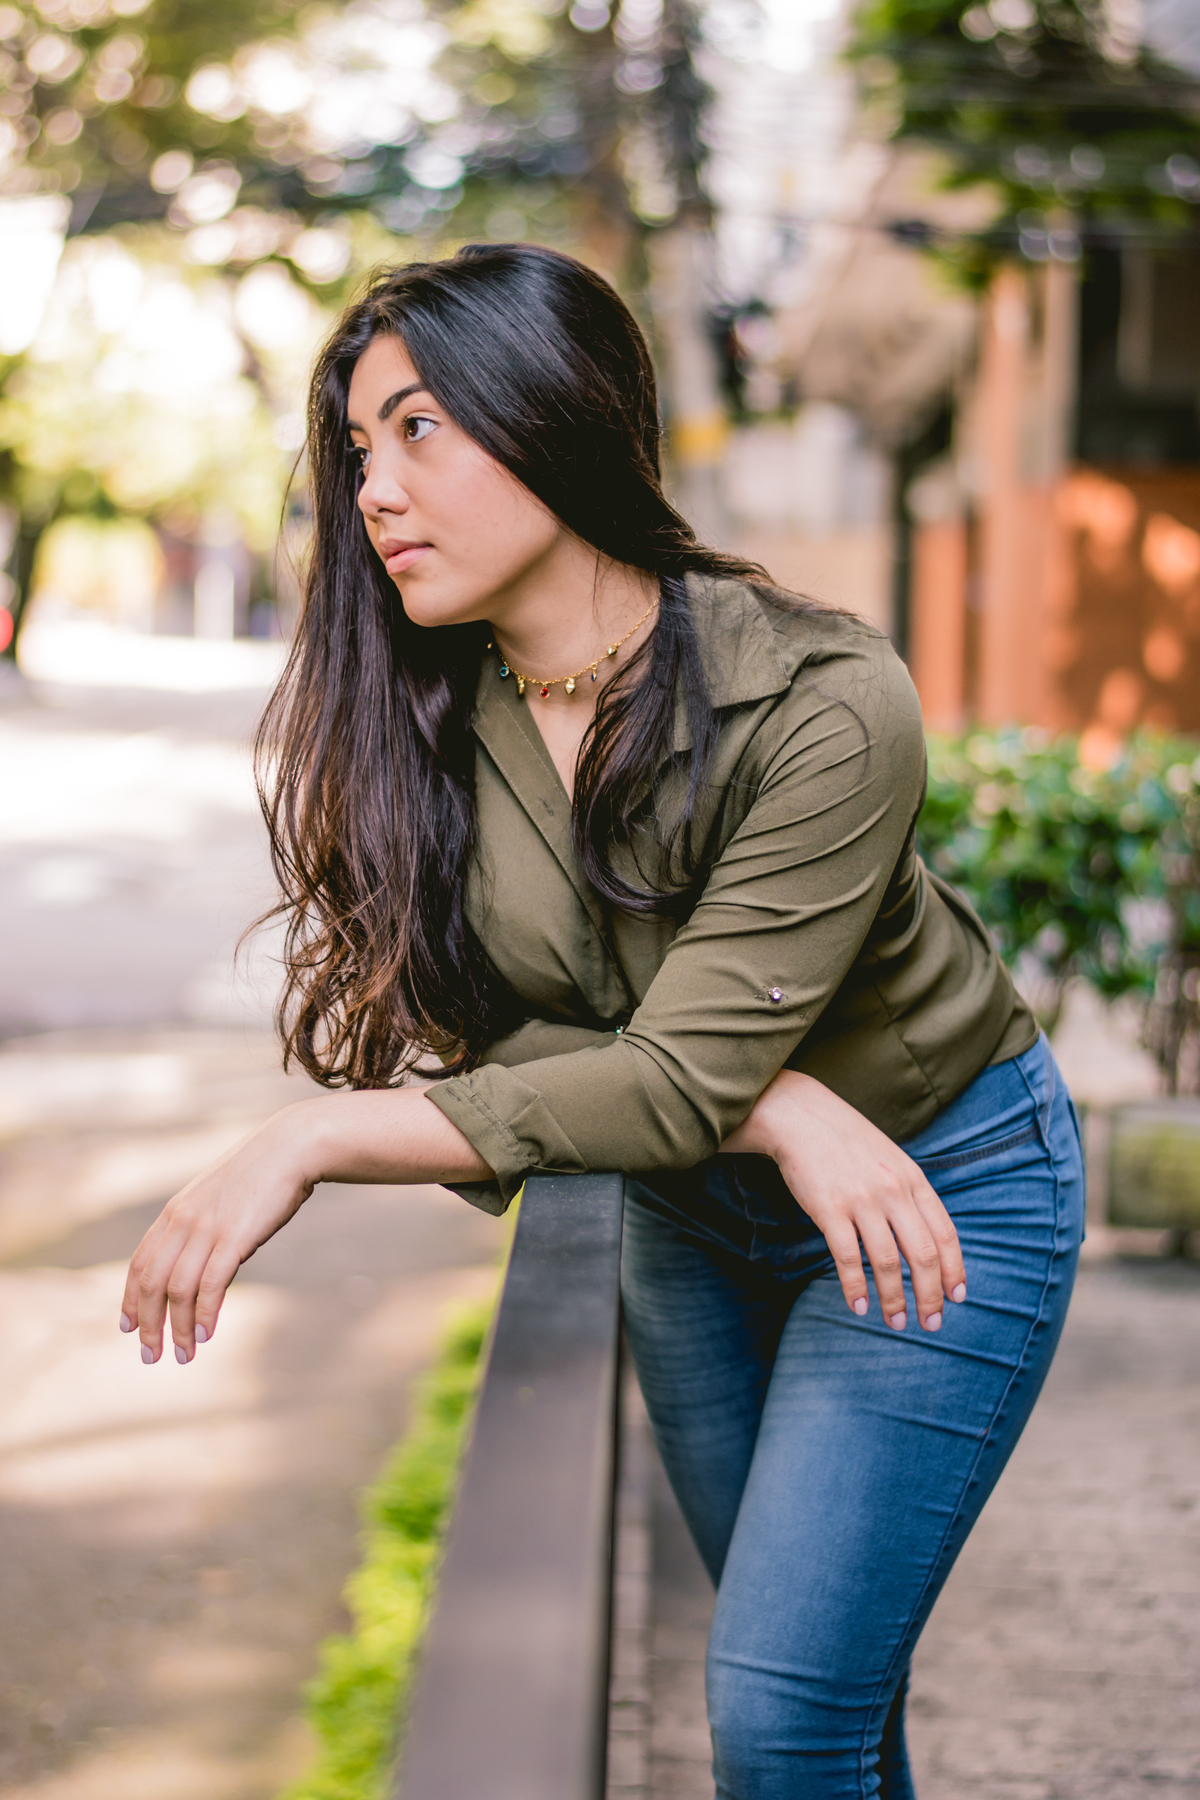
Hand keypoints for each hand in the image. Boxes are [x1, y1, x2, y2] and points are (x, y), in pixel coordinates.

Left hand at [120, 1104, 319, 1364]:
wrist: (289, 1148)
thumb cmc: (260, 1176)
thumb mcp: (219, 1200)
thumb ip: (203, 1227)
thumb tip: (203, 1263)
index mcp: (175, 1213)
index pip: (140, 1263)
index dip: (130, 1299)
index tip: (128, 1328)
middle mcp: (182, 1222)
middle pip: (151, 1283)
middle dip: (148, 1324)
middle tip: (150, 1356)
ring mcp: (207, 1228)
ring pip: (178, 1290)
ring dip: (177, 1328)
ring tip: (184, 1355)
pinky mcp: (234, 1237)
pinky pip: (210, 1284)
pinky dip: (204, 1314)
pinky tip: (205, 1334)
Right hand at [721, 1069, 965, 1331]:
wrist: (801, 1116)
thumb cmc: (846, 1141)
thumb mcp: (891, 1158)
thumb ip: (909, 1193)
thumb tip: (926, 1237)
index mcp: (913, 1179)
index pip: (944, 1233)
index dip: (954, 1269)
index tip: (957, 1297)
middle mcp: (893, 1191)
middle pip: (922, 1254)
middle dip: (930, 1295)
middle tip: (930, 1323)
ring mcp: (861, 1200)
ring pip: (887, 1262)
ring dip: (894, 1299)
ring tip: (896, 1322)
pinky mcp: (829, 1209)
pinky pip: (847, 1258)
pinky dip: (855, 1287)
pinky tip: (859, 1306)